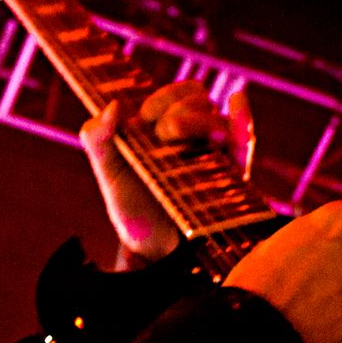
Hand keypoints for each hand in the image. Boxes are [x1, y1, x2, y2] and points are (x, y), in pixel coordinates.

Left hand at [79, 79, 255, 263]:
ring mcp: (214, 153)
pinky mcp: (232, 175)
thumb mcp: (107, 173)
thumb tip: (115, 106)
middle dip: (178, 108)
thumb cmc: (131, 207)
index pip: (177, 92)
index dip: (163, 97)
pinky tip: (236, 103)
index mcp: (165, 125)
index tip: (145, 117)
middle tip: (162, 133)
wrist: (152, 250)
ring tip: (176, 142)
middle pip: (198, 98)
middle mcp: (193, 134)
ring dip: (198, 121)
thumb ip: (97, 138)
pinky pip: (244, 141)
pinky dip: (242, 120)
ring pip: (217, 119)